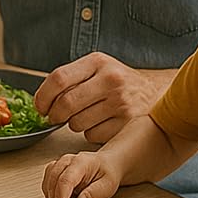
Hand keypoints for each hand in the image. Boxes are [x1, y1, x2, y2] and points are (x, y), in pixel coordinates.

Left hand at [33, 54, 165, 142]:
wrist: (157, 92)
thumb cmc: (118, 81)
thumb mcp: (97, 68)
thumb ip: (70, 78)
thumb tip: (40, 102)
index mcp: (98, 62)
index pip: (58, 78)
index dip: (43, 96)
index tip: (40, 107)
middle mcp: (111, 80)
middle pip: (65, 104)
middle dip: (54, 115)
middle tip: (55, 117)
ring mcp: (121, 103)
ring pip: (77, 123)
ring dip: (73, 124)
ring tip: (85, 116)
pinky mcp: (128, 124)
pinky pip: (92, 135)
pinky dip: (90, 133)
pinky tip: (100, 124)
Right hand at [41, 151, 121, 197]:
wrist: (106, 164)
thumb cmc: (106, 173)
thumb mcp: (107, 185)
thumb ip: (94, 193)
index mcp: (82, 162)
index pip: (67, 178)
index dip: (62, 195)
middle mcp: (67, 161)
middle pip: (54, 177)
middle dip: (54, 196)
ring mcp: (59, 164)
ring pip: (48, 178)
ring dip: (50, 194)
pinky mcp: (55, 170)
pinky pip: (46, 180)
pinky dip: (48, 192)